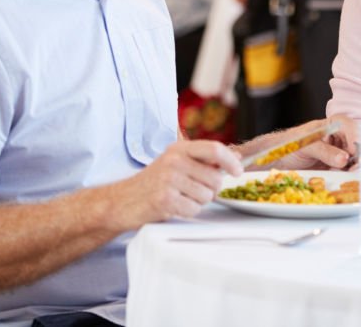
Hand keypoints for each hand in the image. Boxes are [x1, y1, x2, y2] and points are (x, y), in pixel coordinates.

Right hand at [108, 141, 241, 229]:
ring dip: (199, 202)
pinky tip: (174, 207)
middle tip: (194, 191)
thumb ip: (203, 159)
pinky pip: (194, 209)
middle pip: (215, 178)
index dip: (231, 161)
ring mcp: (168, 180)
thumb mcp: (176, 163)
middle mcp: (174, 161)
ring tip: (181, 197)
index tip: (238, 172)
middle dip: (212, 190)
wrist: (122, 201)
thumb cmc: (153, 182)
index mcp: (179, 149)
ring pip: (207, 196)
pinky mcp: (165, 200)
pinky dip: (188, 212)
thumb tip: (236, 157)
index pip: (214, 149)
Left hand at [271, 117, 355, 170]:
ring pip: (358, 161)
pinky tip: (346, 180)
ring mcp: (342, 153)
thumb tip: (344, 159)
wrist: (279, 158)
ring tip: (351, 177)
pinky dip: (350, 177)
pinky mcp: (339, 168)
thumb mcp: (306, 145)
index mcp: (335, 125)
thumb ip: (325, 151)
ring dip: (357, 170)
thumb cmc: (290, 144)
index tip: (357, 155)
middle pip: (360, 146)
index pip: (353, 129)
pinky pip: (350, 172)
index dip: (358, 142)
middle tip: (356, 170)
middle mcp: (342, 138)